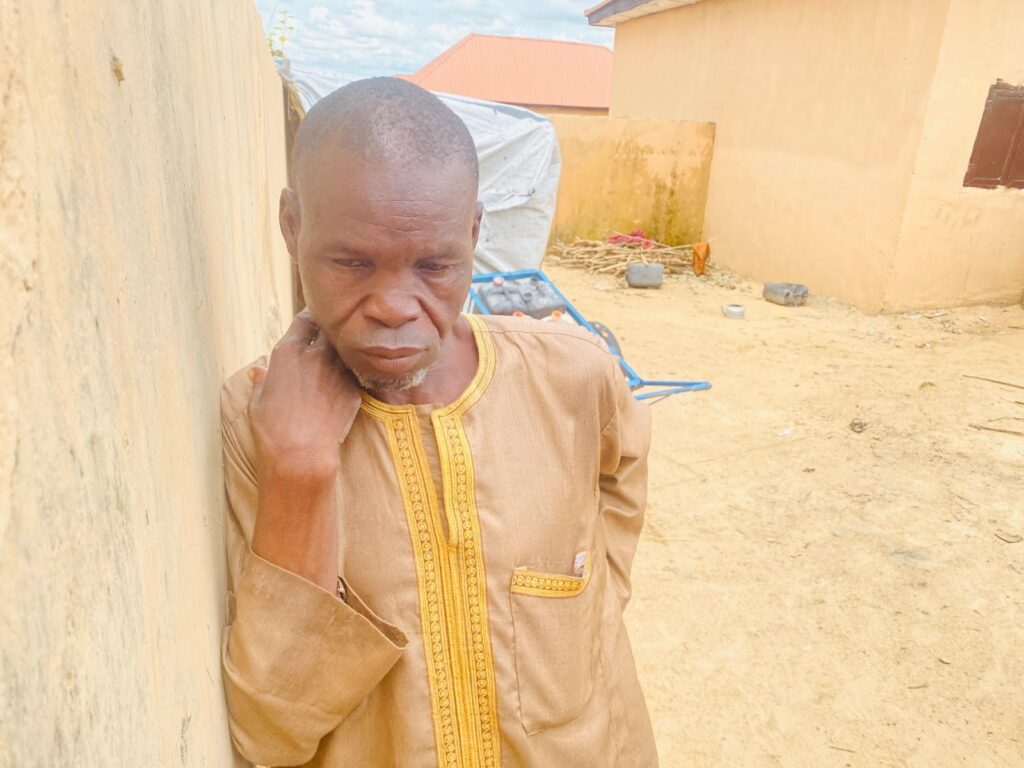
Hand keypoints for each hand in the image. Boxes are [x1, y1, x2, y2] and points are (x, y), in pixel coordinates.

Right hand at [249, 309, 360, 482]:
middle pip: (329, 331)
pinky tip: (339, 394)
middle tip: (326, 343)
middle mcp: (316, 356)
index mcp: (289, 352)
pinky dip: (347, 381)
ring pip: (344, 353)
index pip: (304, 319)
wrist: (300, 454)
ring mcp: (338, 371)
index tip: (311, 324)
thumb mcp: (257, 400)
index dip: (309, 321)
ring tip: (333, 369)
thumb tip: (258, 369)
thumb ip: (261, 379)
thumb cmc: (271, 429)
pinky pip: (353, 378)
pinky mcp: (354, 390)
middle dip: (328, 334)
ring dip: (339, 357)